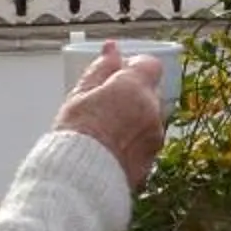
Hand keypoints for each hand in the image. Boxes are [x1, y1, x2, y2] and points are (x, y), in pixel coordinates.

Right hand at [54, 42, 165, 193]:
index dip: (134, 67)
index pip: (149, 64)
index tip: (118, 74)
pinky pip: (146, 143)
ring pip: (150, 119)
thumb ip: (100, 70)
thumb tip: (111, 50)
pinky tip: (111, 148)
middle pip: (150, 92)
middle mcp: (152, 111)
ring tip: (105, 131)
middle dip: (133, 95)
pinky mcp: (152, 160)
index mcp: (134, 88)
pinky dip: (134, 142)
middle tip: (105, 105)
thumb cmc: (76, 136)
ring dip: (134, 120)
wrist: (81, 181)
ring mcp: (155, 137)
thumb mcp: (80, 96)